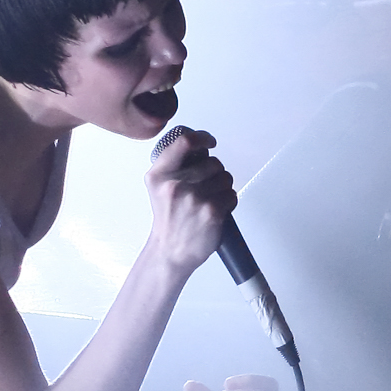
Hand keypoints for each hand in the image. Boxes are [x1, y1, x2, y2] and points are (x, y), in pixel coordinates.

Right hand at [145, 127, 236, 277]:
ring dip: (223, 189)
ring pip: (226, 178)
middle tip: (206, 189)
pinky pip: (232, 195)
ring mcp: (194, 198)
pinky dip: (228, 203)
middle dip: (216, 174)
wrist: (170, 252)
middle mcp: (175, 184)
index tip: (209, 142)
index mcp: (159, 175)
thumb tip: (200, 146)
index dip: (202, 138)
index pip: (184, 142)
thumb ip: (174, 165)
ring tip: (209, 202)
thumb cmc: (169, 219)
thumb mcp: (159, 187)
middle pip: (213, 162)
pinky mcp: (211, 211)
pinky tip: (215, 213)